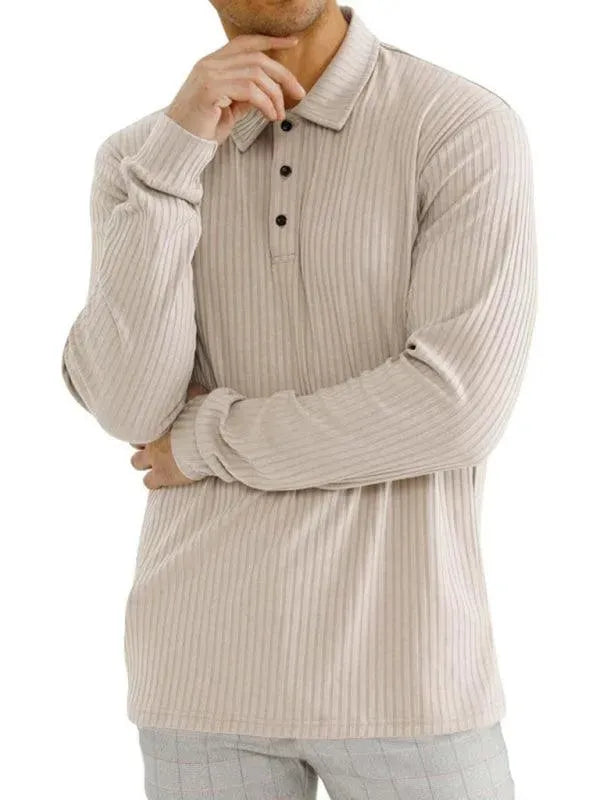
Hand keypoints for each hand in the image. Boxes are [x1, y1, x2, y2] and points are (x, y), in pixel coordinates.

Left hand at [129, 382, 209, 488]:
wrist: (208, 440)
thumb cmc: (205, 418)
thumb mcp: (198, 397)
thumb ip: (192, 392)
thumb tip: (194, 384)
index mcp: (158, 420)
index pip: (139, 422)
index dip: (146, 426)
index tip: (154, 427)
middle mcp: (151, 439)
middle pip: (134, 442)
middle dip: (143, 444)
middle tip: (155, 445)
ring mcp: (154, 458)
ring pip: (135, 463)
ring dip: (144, 463)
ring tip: (157, 463)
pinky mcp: (163, 475)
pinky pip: (149, 483)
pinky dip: (154, 481)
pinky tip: (163, 480)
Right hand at [165, 33, 305, 143]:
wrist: (180, 144)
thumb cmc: (202, 129)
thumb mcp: (230, 110)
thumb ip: (246, 96)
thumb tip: (269, 92)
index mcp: (213, 63)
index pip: (246, 42)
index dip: (271, 40)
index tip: (293, 42)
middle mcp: (210, 63)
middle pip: (257, 57)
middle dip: (283, 75)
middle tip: (299, 94)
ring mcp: (209, 74)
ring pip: (255, 73)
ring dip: (275, 95)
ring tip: (279, 115)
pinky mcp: (210, 89)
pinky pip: (248, 90)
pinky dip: (265, 103)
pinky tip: (270, 116)